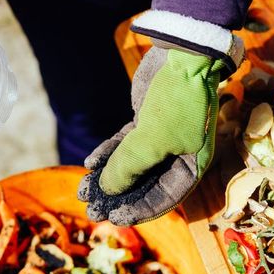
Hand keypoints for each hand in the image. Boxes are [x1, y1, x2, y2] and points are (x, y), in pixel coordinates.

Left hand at [78, 46, 225, 224]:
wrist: (182, 54)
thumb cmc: (177, 102)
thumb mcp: (153, 141)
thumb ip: (128, 168)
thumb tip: (107, 191)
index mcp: (191, 167)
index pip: (164, 199)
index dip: (139, 211)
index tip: (114, 219)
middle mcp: (177, 155)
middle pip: (144, 185)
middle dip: (117, 198)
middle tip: (92, 210)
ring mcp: (160, 138)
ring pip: (130, 165)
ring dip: (106, 178)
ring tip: (82, 190)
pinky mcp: (145, 122)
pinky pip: (123, 145)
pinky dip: (107, 154)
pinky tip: (88, 165)